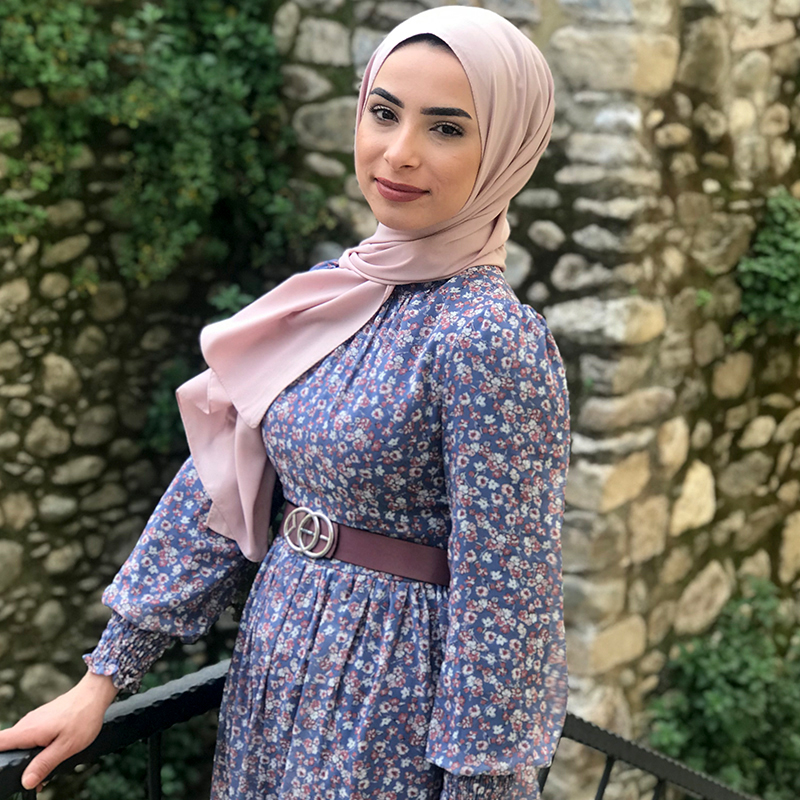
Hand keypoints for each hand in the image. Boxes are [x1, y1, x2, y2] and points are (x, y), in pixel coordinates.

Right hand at [0, 671, 118, 791]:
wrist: (95, 693)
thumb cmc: (84, 717)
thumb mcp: (66, 746)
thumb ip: (44, 764)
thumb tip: (26, 781)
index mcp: (27, 731)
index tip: (7, 768)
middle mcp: (26, 723)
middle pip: (10, 747)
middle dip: (21, 764)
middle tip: (39, 776)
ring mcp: (34, 720)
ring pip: (23, 743)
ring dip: (33, 756)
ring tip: (50, 765)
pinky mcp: (43, 718)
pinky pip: (34, 736)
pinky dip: (40, 746)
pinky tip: (55, 751)